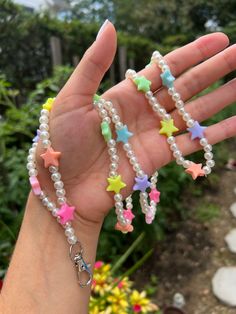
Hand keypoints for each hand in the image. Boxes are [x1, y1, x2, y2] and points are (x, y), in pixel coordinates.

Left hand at [37, 21, 235, 226]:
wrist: (64, 188)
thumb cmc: (61, 144)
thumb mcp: (72, 98)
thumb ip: (94, 63)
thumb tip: (110, 25)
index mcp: (125, 95)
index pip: (166, 69)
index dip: (192, 54)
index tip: (219, 40)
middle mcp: (144, 113)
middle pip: (186, 87)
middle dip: (215, 71)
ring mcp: (155, 135)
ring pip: (195, 112)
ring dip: (222, 99)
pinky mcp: (160, 158)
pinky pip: (193, 143)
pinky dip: (216, 134)